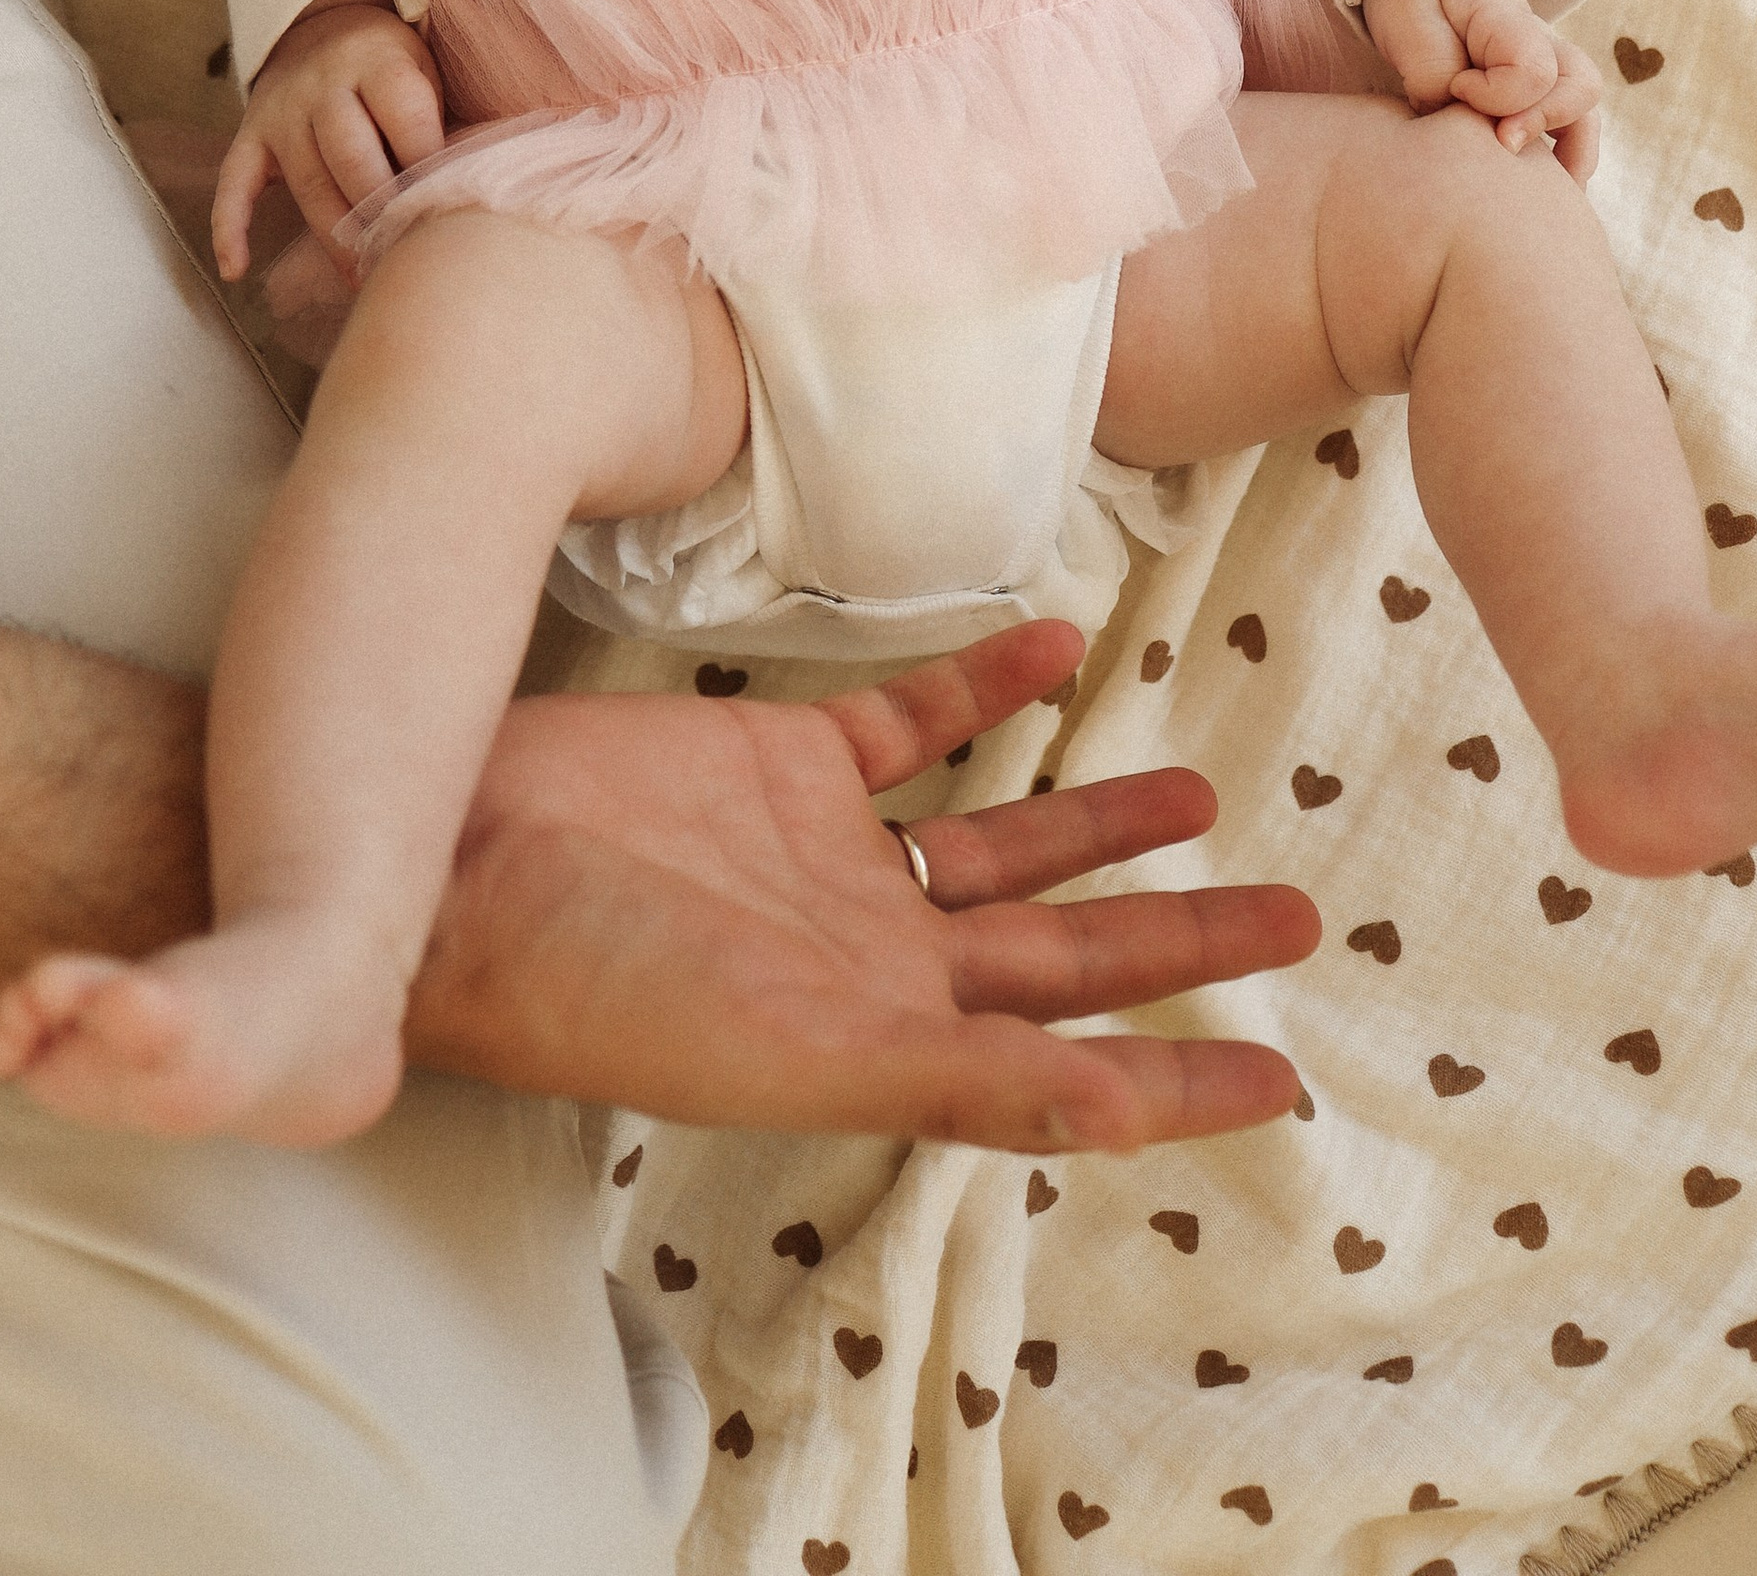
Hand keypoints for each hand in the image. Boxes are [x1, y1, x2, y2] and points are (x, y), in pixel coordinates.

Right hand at [212, 0, 442, 278]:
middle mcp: (323, 84)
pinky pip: (234, 183)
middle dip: (380, 213)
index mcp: (379, 62)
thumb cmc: (392, 67)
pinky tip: (236, 269)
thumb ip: (440, 119)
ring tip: (362, 280)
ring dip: (334, 237)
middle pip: (353, 158)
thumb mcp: (426, 70)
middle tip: (405, 257)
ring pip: (308, 182)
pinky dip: (230, 227)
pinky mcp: (251, 135)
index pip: (405, 121)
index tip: (445, 214)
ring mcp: (282, 111)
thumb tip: (471, 187)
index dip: (426, 171)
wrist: (322, 26)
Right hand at [407, 619, 1318, 1148]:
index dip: (1178, 1077)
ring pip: (1003, 836)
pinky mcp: (782, 756)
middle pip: (1064, 949)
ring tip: (1202, 791)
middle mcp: (878, 956)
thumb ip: (961, 1079)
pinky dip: (984, 685)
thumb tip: (1117, 1114)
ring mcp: (832, 854)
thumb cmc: (607, 986)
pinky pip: (909, 724)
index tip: (1288, 1078)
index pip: (1072, 1068)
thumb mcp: (794, 1052)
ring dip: (1098, 815)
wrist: (460, 867)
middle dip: (1178, 939)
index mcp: (891, 1044)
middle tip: (1295, 914)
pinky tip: (1054, 642)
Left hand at [1359, 0, 1600, 181]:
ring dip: (1573, 154)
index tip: (1456, 90)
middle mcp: (1539, 39)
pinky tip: (1545, 188)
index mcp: (1505, 17)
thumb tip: (1458, 121)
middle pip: (1581, 84)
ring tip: (1549, 192)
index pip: (1533, 67)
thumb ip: (1433, 75)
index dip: (1496, 95)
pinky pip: (1572, 124)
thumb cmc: (1411, 2)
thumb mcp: (1408, 26)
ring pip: (1586, 110)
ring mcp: (1546, 63)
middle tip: (1502, 146)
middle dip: (1548, 124)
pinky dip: (1565, 158)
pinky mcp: (1538, 89)